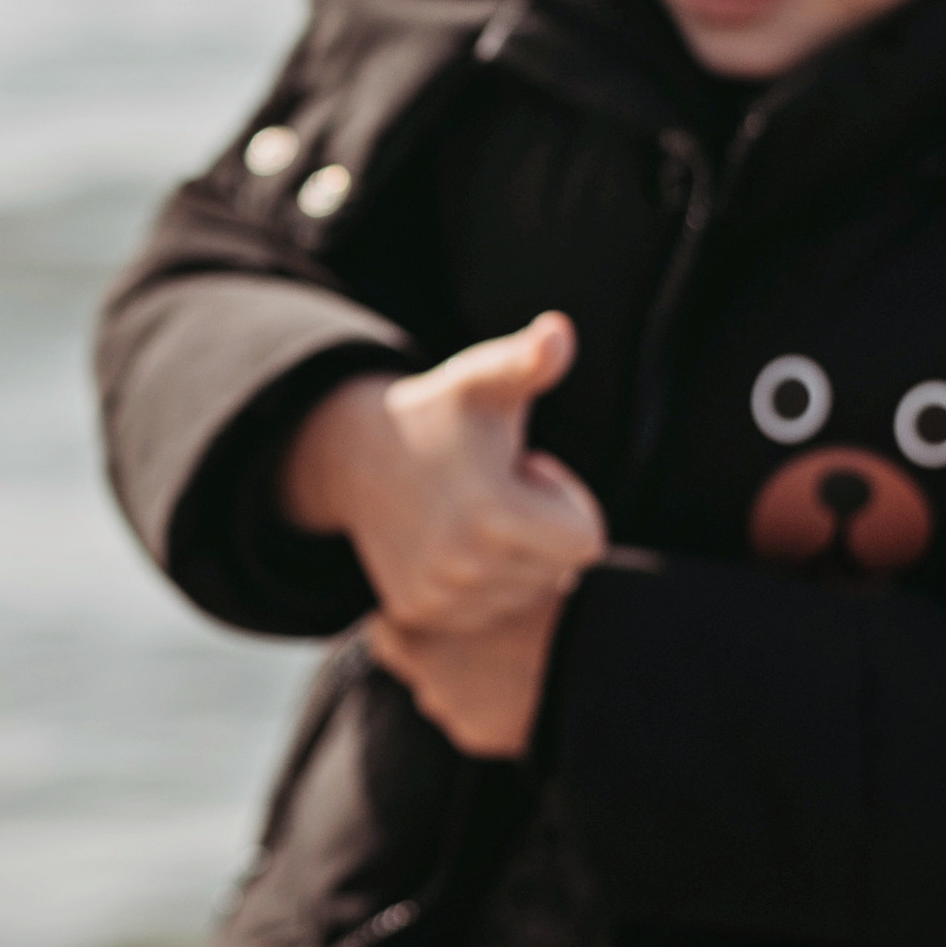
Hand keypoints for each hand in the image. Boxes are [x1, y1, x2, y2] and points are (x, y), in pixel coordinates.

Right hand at [283, 312, 607, 755]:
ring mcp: (439, 599)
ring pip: (526, 594)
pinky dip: (483, 582)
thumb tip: (558, 332)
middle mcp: (465, 570)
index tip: (525, 468)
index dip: (565, 499)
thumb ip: (527, 360)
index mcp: (495, 517)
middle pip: (559, 572)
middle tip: (496, 488)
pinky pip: (488, 612)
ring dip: (514, 557)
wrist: (357, 453)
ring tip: (473, 512)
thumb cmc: (441, 412)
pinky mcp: (419, 615)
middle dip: (541, 529)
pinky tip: (452, 540)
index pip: (588, 541)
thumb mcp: (484, 380)